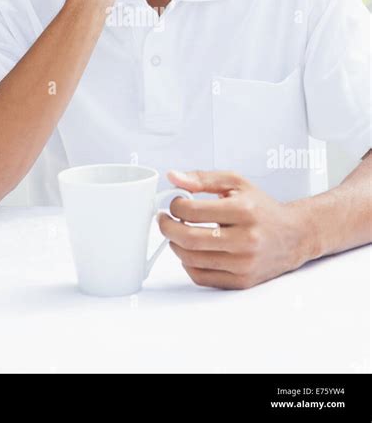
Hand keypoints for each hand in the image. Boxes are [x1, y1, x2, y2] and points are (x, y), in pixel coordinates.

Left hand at [158, 170, 309, 289]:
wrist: (293, 236)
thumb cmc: (262, 208)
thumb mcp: (236, 183)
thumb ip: (202, 179)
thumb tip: (173, 177)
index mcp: (244, 211)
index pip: (194, 211)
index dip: (175, 205)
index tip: (173, 202)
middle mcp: (246, 239)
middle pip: (189, 239)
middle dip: (168, 227)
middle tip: (164, 219)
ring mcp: (244, 264)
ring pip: (191, 260)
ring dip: (175, 245)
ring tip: (177, 233)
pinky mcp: (241, 281)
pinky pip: (201, 277)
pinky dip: (188, 263)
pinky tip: (191, 250)